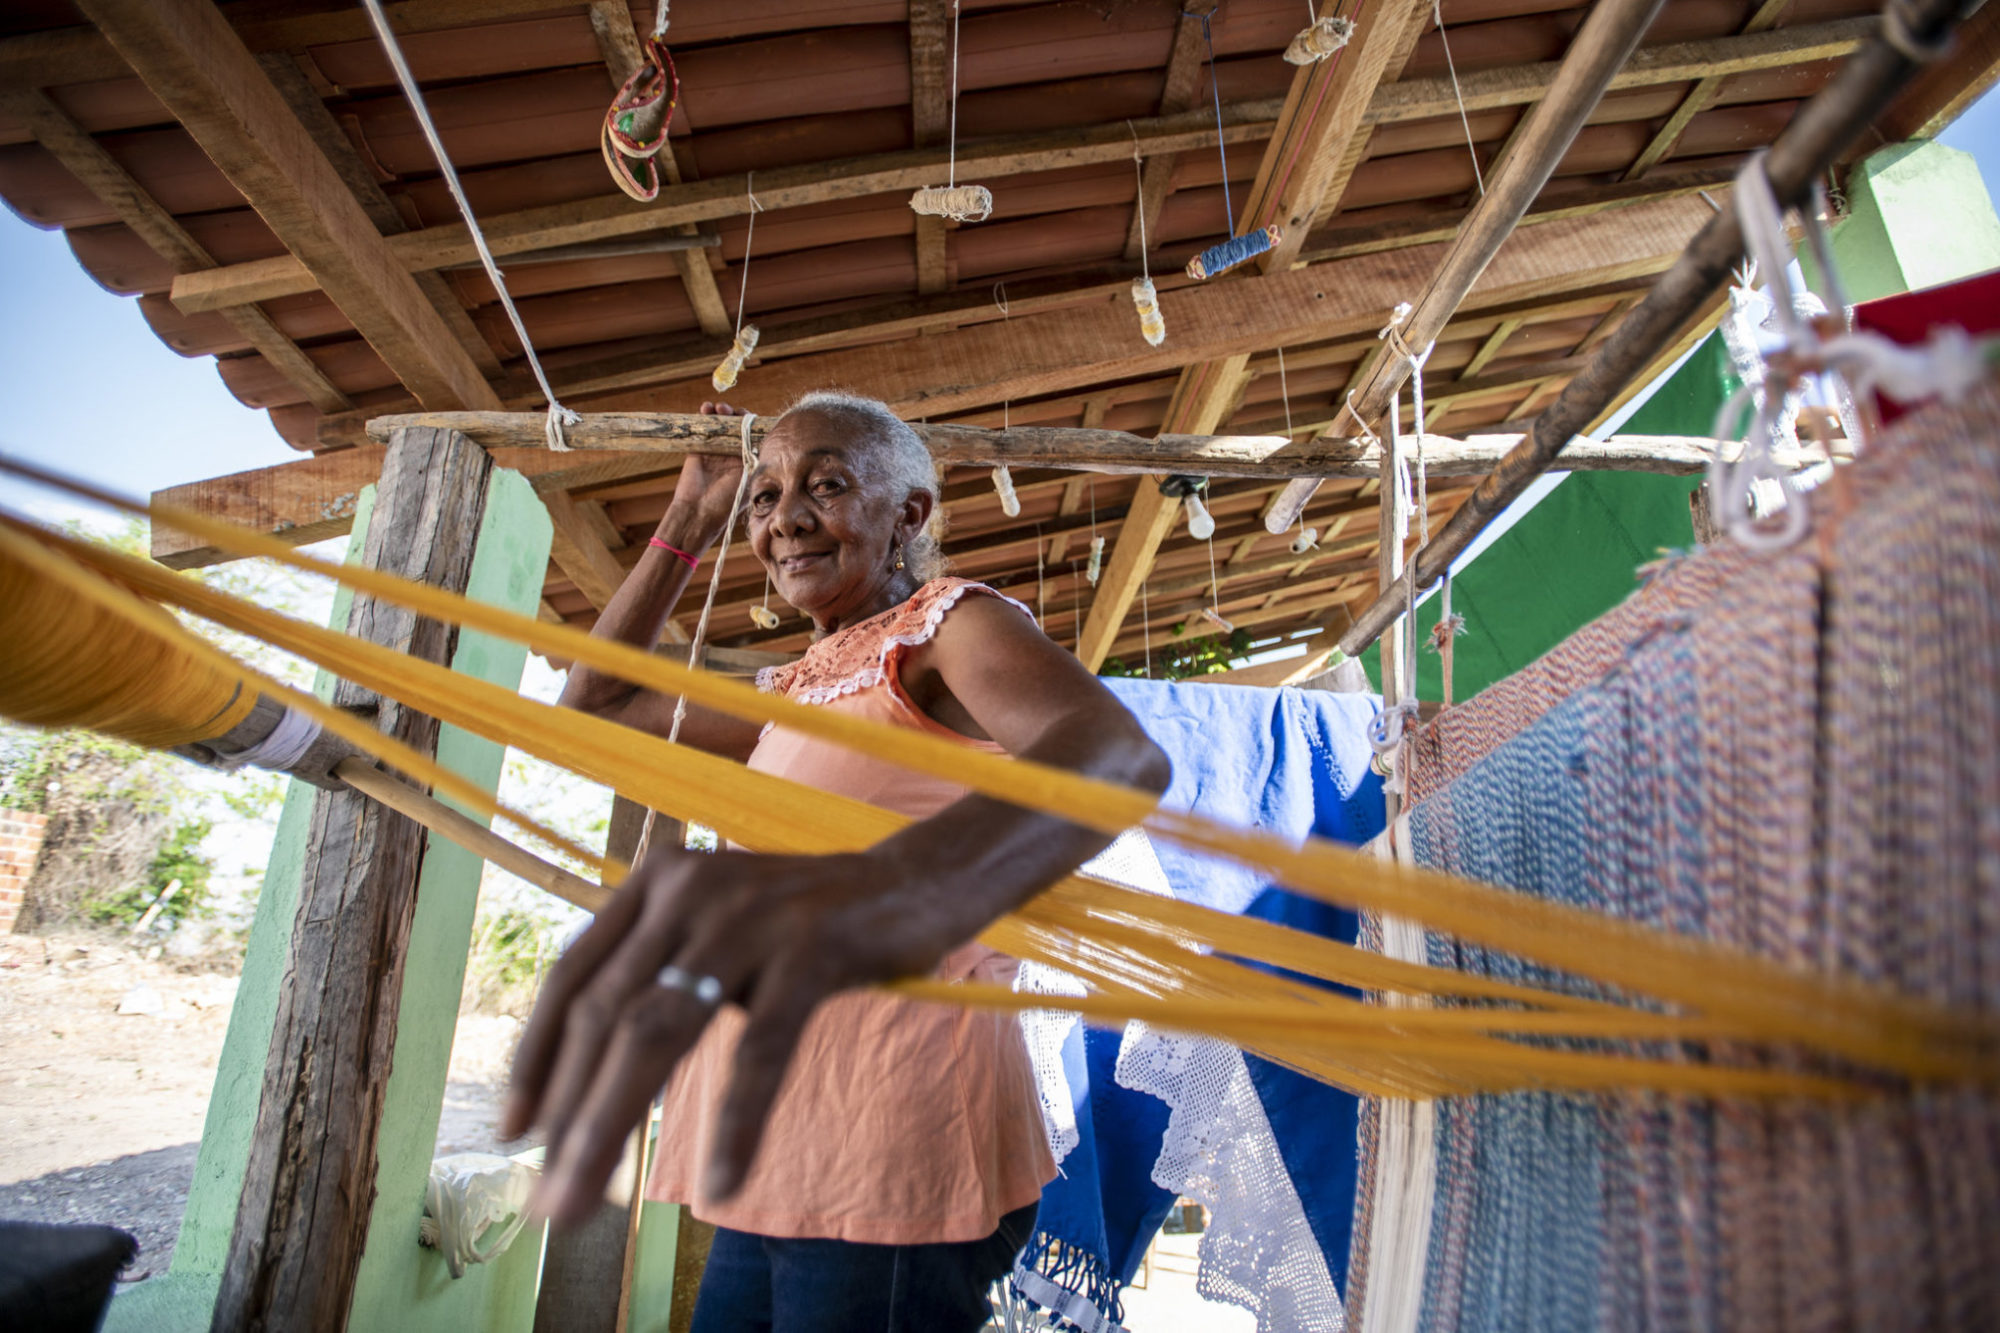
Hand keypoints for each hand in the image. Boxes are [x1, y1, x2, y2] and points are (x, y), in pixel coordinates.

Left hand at [502, 843, 946, 1223]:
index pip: (573, 974)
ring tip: (588, 1202)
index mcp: (658, 882)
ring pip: (659, 1033)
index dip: (537, 1056)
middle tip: (549, 1200)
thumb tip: (593, 1074)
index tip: (513, 1130)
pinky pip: (761, 1048)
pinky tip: (723, 1183)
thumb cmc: (808, 922)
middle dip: (569, 1115)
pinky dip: (737, 1121)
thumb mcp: (719, 928)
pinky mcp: (813, 948)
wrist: (916, 881)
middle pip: (607, 1014)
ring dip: (613, 1125)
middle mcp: (691, 889)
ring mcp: (750, 916)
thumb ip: (662, 970)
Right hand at [663, 401, 748, 546]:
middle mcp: (733, 454)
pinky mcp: (699, 448)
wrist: (699, 511)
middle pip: (737, 427)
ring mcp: (716, 450)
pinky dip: (705, 415)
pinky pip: (703, 427)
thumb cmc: (726, 501)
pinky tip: (706, 408)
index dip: (752, 424)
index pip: (753, 436)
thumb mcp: (748, 480)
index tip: (751, 417)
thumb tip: (768, 441)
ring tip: (721, 408)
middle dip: (737, 416)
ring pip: (721, 424)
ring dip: (722, 412)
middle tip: (734, 412)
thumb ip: (756, 461)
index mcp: (748, 461)